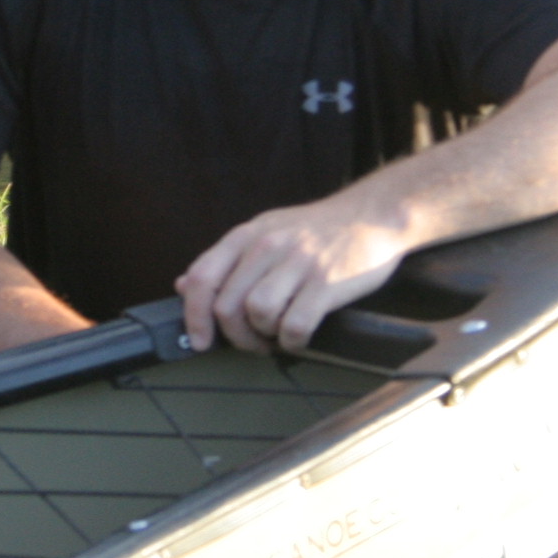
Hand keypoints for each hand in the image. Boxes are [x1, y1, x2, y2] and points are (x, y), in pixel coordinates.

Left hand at [175, 201, 405, 355]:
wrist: (373, 215)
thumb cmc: (316, 231)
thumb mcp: (265, 232)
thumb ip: (226, 260)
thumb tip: (184, 285)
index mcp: (247, 235)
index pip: (203, 278)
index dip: (193, 316)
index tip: (200, 340)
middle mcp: (267, 246)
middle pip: (227, 305)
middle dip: (235, 336)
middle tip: (253, 341)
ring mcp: (297, 263)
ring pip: (257, 314)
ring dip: (264, 336)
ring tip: (277, 334)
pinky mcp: (326, 282)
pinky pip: (294, 326)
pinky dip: (293, 342)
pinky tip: (299, 336)